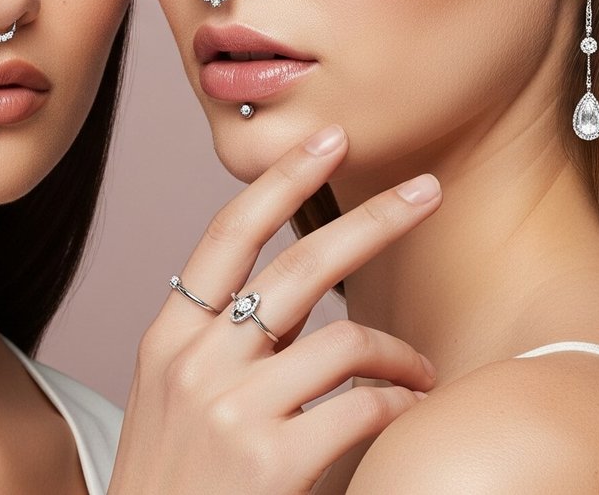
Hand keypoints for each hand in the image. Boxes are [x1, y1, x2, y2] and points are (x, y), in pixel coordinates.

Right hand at [109, 126, 440, 493]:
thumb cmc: (174, 488)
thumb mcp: (173, 402)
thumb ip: (225, 347)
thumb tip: (299, 300)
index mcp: (169, 339)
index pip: (227, 234)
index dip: (282, 179)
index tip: (330, 138)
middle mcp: (195, 362)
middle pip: (302, 266)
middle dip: (376, 221)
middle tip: (429, 192)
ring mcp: (231, 410)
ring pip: (347, 341)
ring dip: (402, 355)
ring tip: (422, 375)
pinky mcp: (271, 461)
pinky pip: (364, 408)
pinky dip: (398, 406)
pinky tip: (408, 416)